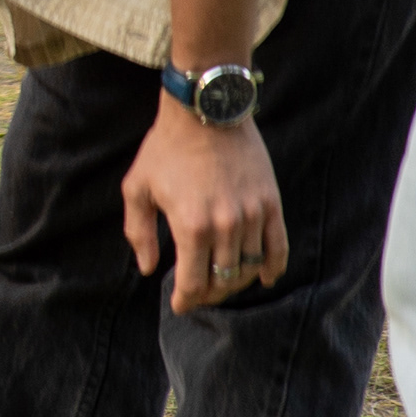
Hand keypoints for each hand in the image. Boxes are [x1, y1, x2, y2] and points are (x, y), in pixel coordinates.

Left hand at [120, 102, 286, 313]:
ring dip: (234, 283)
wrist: (205, 111)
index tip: (179, 305)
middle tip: (197, 294)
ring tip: (221, 284)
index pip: (193, 283)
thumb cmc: (165, 148)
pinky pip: (278, 248)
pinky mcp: (271, 204)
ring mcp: (253, 216)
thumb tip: (149, 269)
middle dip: (208, 294)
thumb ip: (139, 232)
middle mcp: (226, 226)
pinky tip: (263, 278)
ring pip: (248, 268)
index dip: (185, 300)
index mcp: (191, 226)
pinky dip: (271, 268)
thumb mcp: (137, 188)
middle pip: (222, 281)